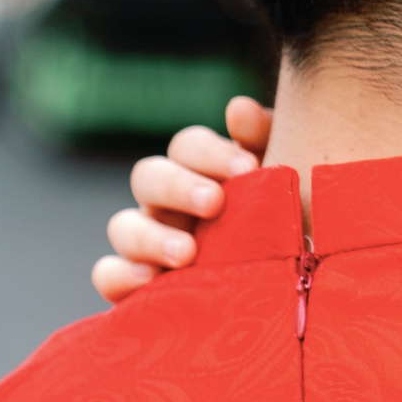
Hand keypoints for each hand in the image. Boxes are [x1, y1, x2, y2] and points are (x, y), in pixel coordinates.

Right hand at [94, 96, 274, 302]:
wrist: (291, 292)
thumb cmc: (286, 226)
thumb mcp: (284, 183)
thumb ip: (266, 142)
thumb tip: (240, 109)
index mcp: (200, 173)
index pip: (188, 146)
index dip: (212, 152)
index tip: (248, 167)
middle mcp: (167, 205)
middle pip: (149, 177)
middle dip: (179, 187)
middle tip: (215, 203)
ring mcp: (147, 244)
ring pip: (123, 226)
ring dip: (151, 236)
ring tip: (187, 253)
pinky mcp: (136, 286)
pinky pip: (110, 275)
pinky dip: (123, 276)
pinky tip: (152, 282)